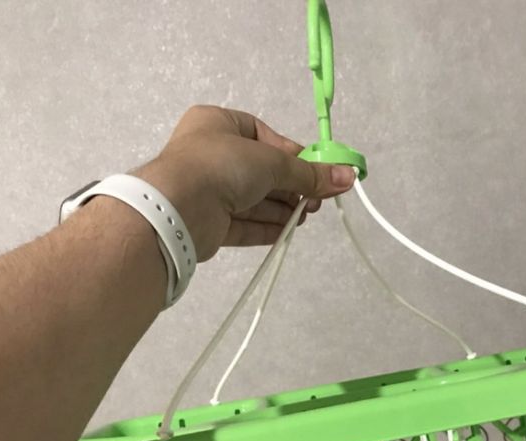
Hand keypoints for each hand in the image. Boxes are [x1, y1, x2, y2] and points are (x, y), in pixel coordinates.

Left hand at [135, 105, 355, 260]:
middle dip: (290, 186)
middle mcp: (210, 155)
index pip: (262, 136)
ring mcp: (207, 191)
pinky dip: (266, 227)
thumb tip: (348, 176)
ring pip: (252, 199)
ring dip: (282, 208)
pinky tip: (289, 231)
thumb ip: (310, 174)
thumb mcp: (272, 162)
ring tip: (308, 215)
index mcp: (217, 124)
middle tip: (317, 199)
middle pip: (260, 172)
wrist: (177, 207)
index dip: (290, 154)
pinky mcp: (208, 222)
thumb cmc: (221, 164)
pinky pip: (242, 223)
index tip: (314, 170)